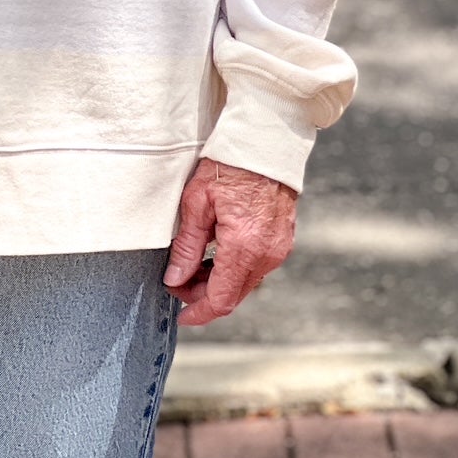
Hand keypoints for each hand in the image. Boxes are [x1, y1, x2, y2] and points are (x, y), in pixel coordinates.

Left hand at [162, 157, 295, 327]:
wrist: (265, 143)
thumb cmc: (229, 165)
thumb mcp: (196, 202)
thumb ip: (186, 246)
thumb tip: (175, 278)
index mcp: (244, 246)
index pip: (221, 298)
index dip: (198, 312)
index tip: (181, 314)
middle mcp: (266, 254)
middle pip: (233, 295)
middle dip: (203, 296)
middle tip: (178, 282)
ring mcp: (278, 249)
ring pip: (245, 284)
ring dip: (219, 283)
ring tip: (193, 266)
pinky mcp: (282, 242)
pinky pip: (257, 268)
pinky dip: (235, 270)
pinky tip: (216, 256)